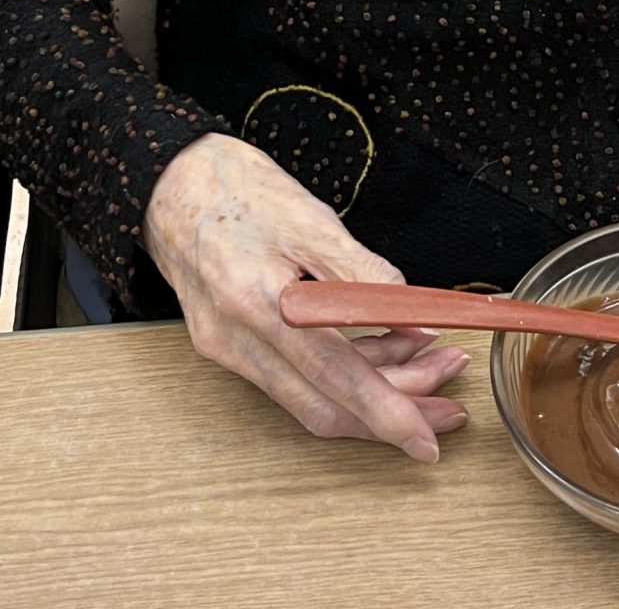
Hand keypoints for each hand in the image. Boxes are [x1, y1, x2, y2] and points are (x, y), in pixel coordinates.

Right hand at [143, 133, 469, 459]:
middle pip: (325, 406)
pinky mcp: (226, 345)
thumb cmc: (235, 188)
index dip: (388, 414)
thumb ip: (360, 270)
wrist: (166, 183)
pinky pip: (291, 379)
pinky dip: (341, 374)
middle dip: (395, 408)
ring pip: (311, 398)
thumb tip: (411, 312)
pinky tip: (382, 350)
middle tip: (451, 390)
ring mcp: (226, 349)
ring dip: (374, 390)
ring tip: (430, 362)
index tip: (428, 437)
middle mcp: (236, 339)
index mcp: (256, 302)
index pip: (334, 378)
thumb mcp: (308, 215)